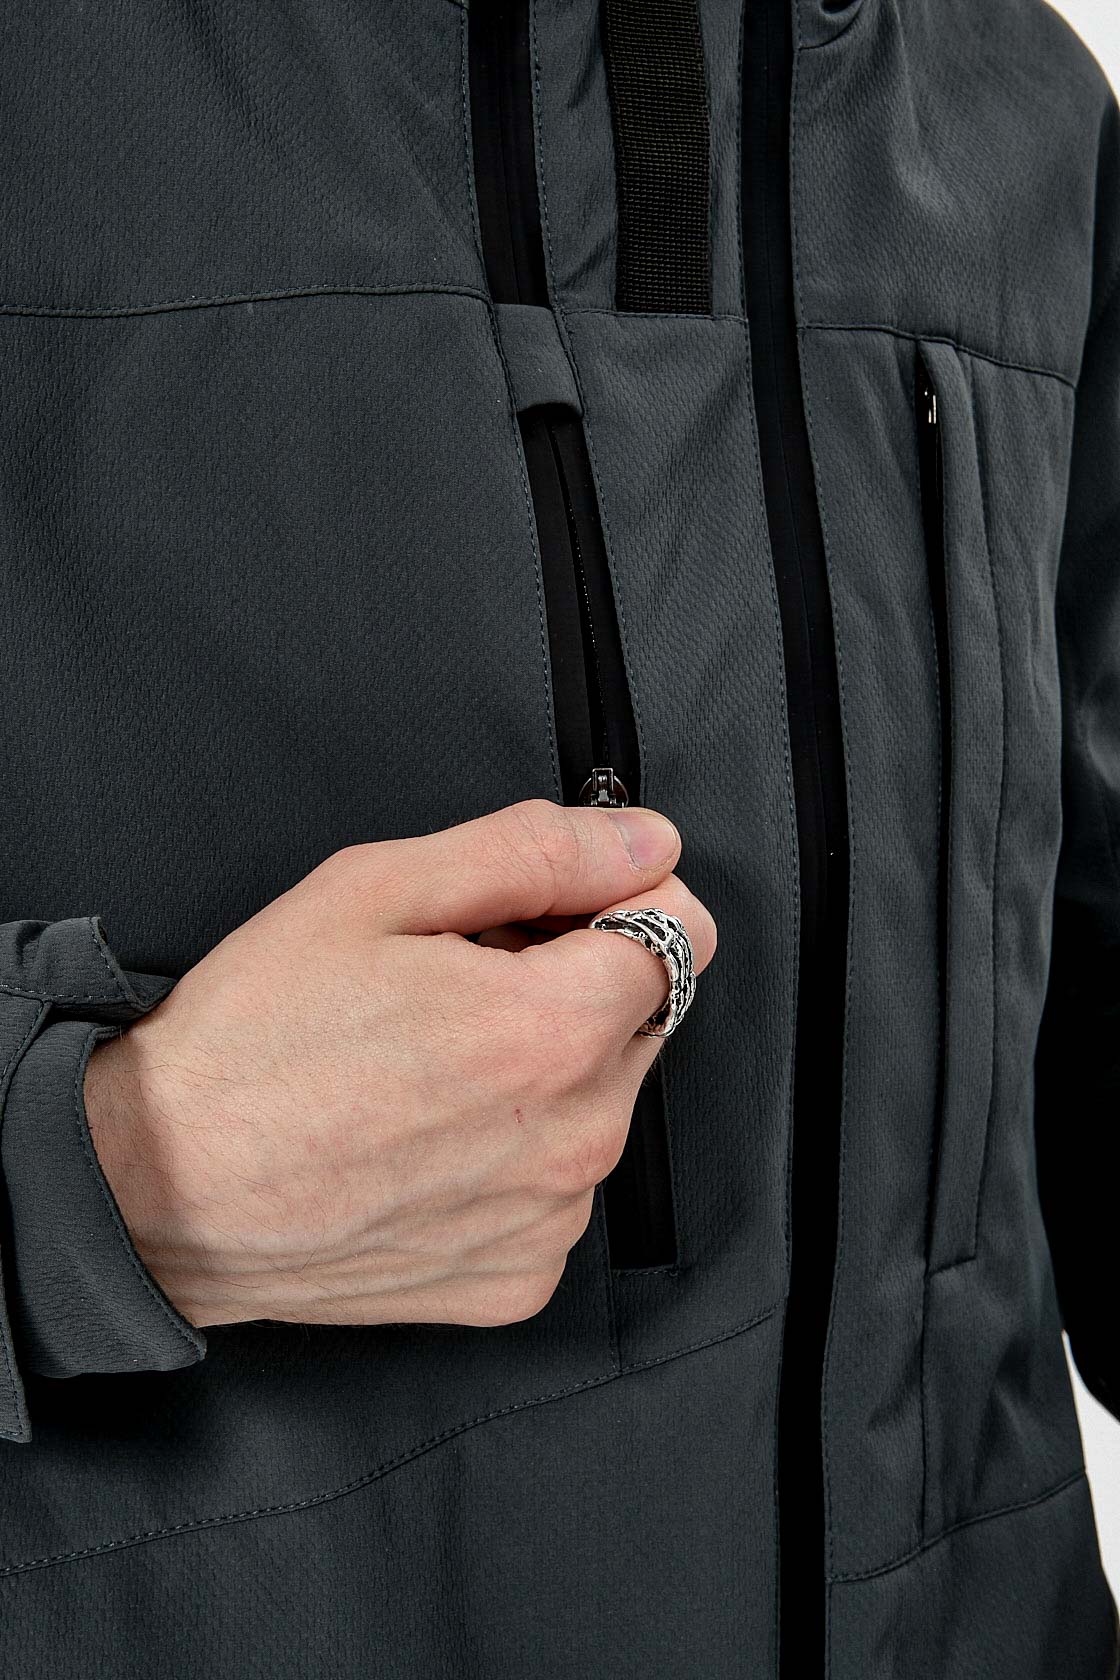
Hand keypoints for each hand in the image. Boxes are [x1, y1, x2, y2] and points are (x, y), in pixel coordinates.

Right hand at [84, 801, 716, 1329]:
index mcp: (551, 1032)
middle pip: (642, 1017)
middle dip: (574, 981)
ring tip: (427, 1062)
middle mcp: (576, 1138)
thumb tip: (645, 840)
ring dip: (545, 1068)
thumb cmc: (251, 1037)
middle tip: (458, 982)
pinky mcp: (517, 1280)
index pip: (683, 934)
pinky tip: (427, 1136)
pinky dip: (515, 1153)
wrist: (156, 1187)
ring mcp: (550, 1219)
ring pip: (602, 1101)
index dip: (616, 901)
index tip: (548, 910)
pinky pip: (558, 1187)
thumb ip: (535, 852)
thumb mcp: (378, 890)